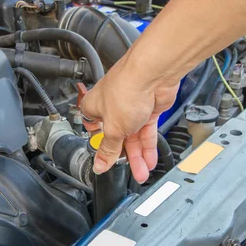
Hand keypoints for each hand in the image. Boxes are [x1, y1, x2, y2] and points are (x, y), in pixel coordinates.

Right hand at [80, 55, 180, 183]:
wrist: (153, 73)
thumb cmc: (126, 89)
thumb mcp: (113, 129)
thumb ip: (108, 149)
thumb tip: (99, 165)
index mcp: (93, 108)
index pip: (94, 133)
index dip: (101, 148)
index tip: (106, 164)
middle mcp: (111, 107)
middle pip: (117, 138)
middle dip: (124, 157)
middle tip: (129, 173)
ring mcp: (131, 108)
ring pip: (133, 137)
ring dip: (138, 155)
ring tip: (142, 172)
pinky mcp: (148, 109)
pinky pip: (147, 132)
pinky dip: (148, 146)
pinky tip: (150, 159)